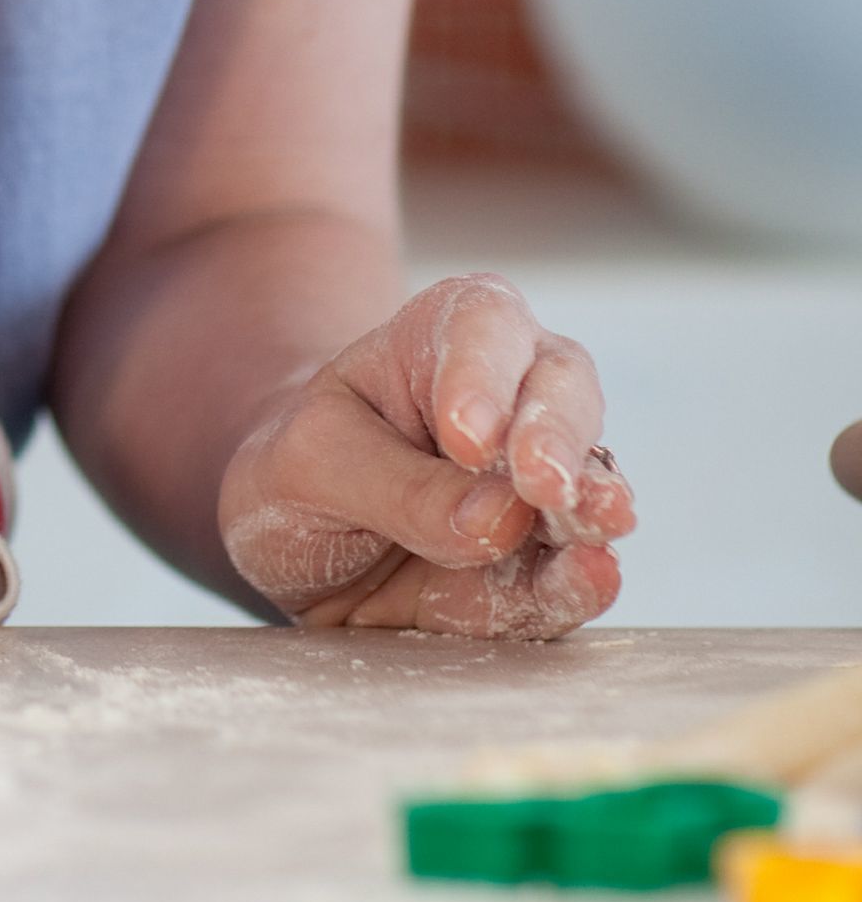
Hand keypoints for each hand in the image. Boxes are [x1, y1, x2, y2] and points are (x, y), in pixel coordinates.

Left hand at [219, 271, 634, 635]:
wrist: (305, 548)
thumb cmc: (305, 472)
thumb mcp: (311, 464)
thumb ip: (396, 487)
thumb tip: (502, 518)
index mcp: (440, 338)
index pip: (481, 324)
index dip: (483, 373)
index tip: (466, 435)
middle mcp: (516, 397)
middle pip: (562, 389)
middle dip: (556, 433)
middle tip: (542, 480)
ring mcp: (541, 485)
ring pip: (590, 479)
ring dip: (593, 504)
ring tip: (597, 522)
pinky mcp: (548, 564)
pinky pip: (577, 570)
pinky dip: (585, 577)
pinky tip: (592, 575)